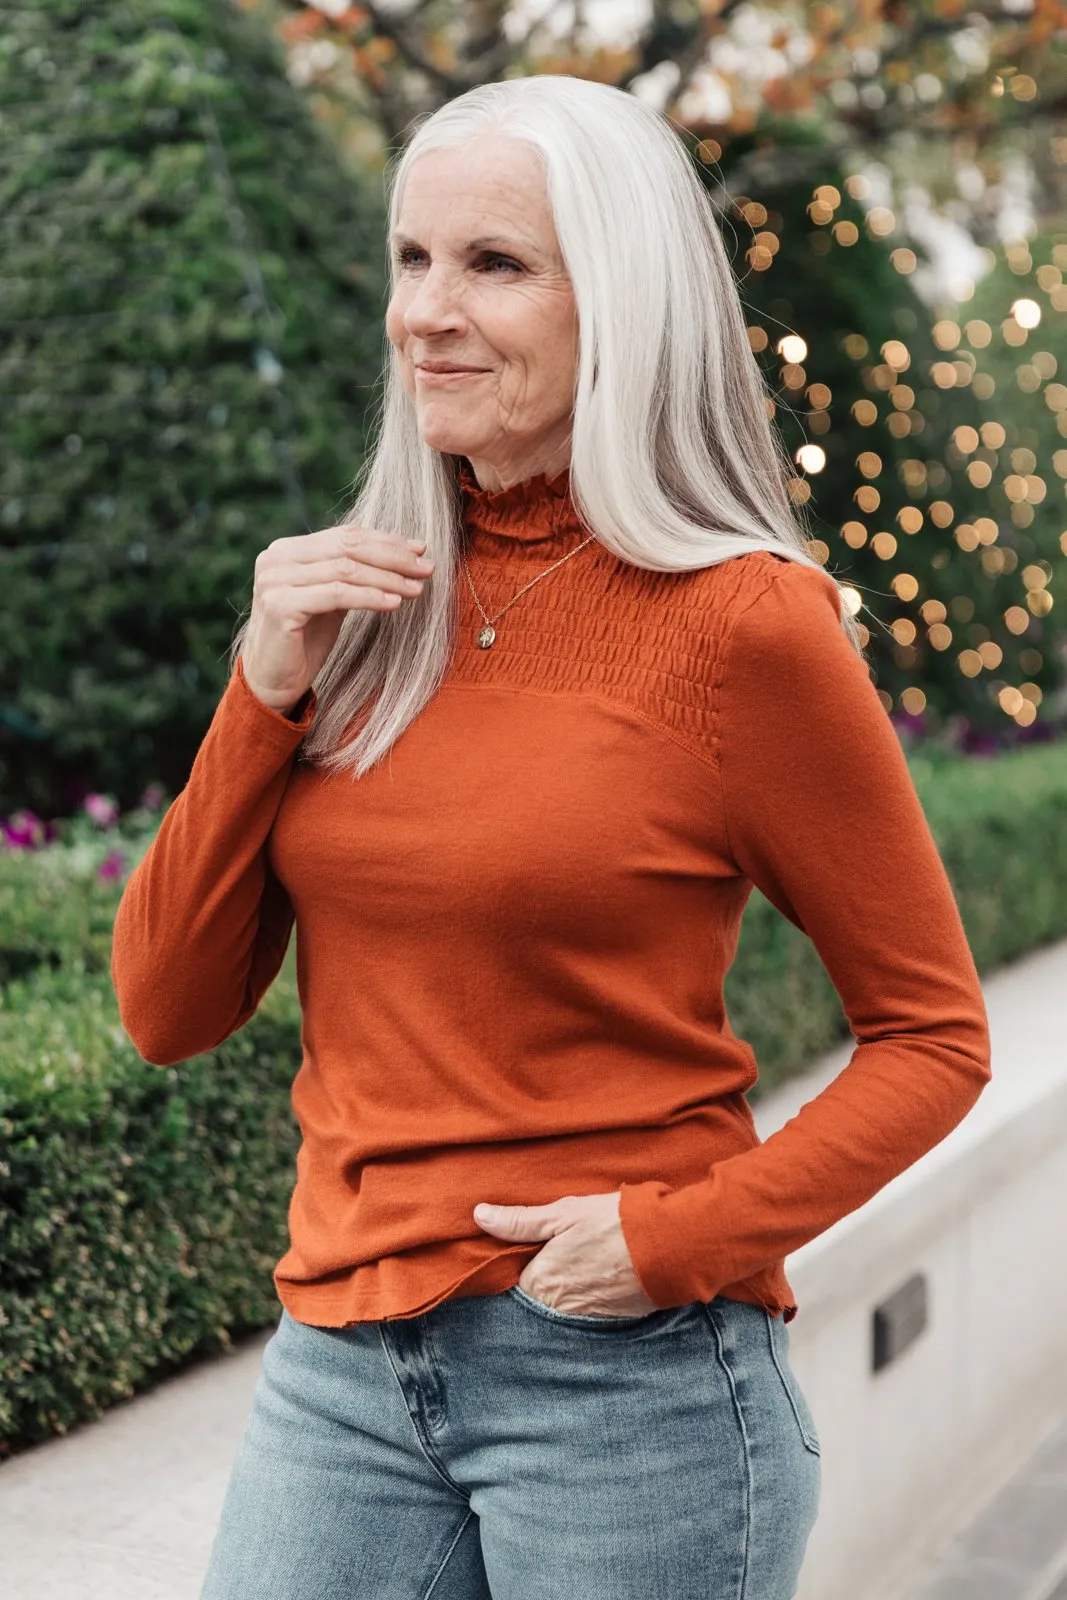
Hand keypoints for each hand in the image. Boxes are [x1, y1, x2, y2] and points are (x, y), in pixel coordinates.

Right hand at [240, 523, 436, 714]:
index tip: (420, 549)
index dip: (386, 540)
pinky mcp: (280, 606)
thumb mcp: (330, 598)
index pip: (345, 535)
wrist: (272, 681)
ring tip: (417, 588)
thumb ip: (351, 573)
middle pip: (348, 547)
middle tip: (426, 567)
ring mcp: (275, 580)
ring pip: (345, 569)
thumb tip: (401, 553)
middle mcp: (277, 559)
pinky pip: (337, 595)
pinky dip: (370, 597)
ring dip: (387, 578)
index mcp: (287, 550)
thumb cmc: (305, 640)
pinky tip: (395, 604)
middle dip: (393, 556)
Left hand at [473, 1191, 659, 1316]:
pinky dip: (590, 1295)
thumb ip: (520, 1220)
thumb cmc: (614, 1223)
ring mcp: (588, 1317)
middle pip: (538, 1298)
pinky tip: (599, 1275)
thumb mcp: (564, 1213)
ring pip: (563, 1306)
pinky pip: (589, 1311)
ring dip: (566, 1289)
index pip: (513, 1281)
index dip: (517, 1264)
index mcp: (542, 1281)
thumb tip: (479, 1215)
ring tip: (579, 1263)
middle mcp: (560, 1308)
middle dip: (542, 1280)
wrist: (669, 1246)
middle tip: (556, 1255)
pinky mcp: (613, 1320)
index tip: (523, 1250)